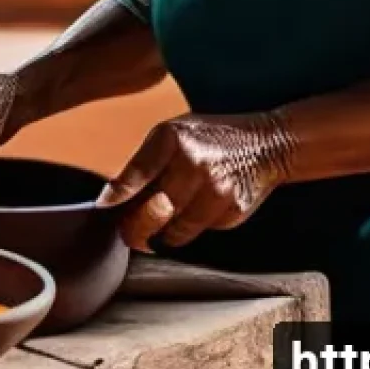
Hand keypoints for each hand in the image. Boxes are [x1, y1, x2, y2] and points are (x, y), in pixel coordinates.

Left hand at [96, 112, 296, 251]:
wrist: (266, 144)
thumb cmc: (211, 138)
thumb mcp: (176, 133)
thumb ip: (147, 160)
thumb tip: (116, 197)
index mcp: (173, 138)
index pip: (136, 174)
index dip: (116, 196)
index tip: (103, 207)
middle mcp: (193, 163)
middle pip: (152, 211)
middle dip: (134, 229)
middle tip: (127, 233)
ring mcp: (215, 190)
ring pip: (173, 231)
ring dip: (159, 235)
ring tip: (154, 230)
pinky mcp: (231, 211)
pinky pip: (197, 232)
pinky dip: (186, 231)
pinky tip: (188, 216)